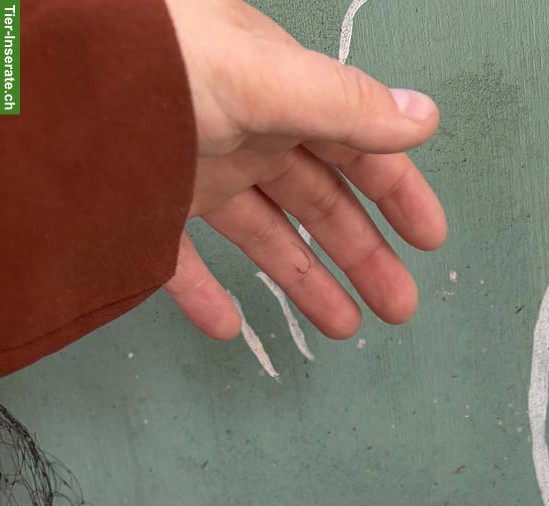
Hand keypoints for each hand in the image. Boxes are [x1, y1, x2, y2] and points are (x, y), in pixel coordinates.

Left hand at [163, 0, 445, 340]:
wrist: (42, 81)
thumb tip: (422, 119)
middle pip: (318, 200)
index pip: (353, 146)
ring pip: (264, 235)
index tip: (430, 240)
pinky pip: (184, 263)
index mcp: (274, 91)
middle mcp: (239, 128)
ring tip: (341, 327)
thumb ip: (343, 105)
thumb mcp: (260, 78)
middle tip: (398, 305)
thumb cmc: (149, 59)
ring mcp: (192, 169)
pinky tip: (231, 329)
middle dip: (364, 254)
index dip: (396, 192)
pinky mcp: (145, 208)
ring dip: (306, 281)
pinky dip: (209, 297)